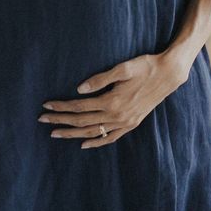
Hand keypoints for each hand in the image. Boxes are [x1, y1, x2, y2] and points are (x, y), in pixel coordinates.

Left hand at [39, 49, 194, 147]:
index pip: (79, 106)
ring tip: (55, 133)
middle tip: (42, 120)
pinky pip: (110, 138)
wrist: (169, 75)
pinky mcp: (131, 124)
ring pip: (93, 132)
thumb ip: (100, 79)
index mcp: (112, 101)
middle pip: (82, 121)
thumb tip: (79, 89)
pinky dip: (96, 142)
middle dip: (60, 121)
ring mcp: (124, 122)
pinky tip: (83, 144)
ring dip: (72, 133)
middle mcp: (117, 116)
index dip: (61, 107)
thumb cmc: (146, 66)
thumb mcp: (123, 68)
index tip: (45, 106)